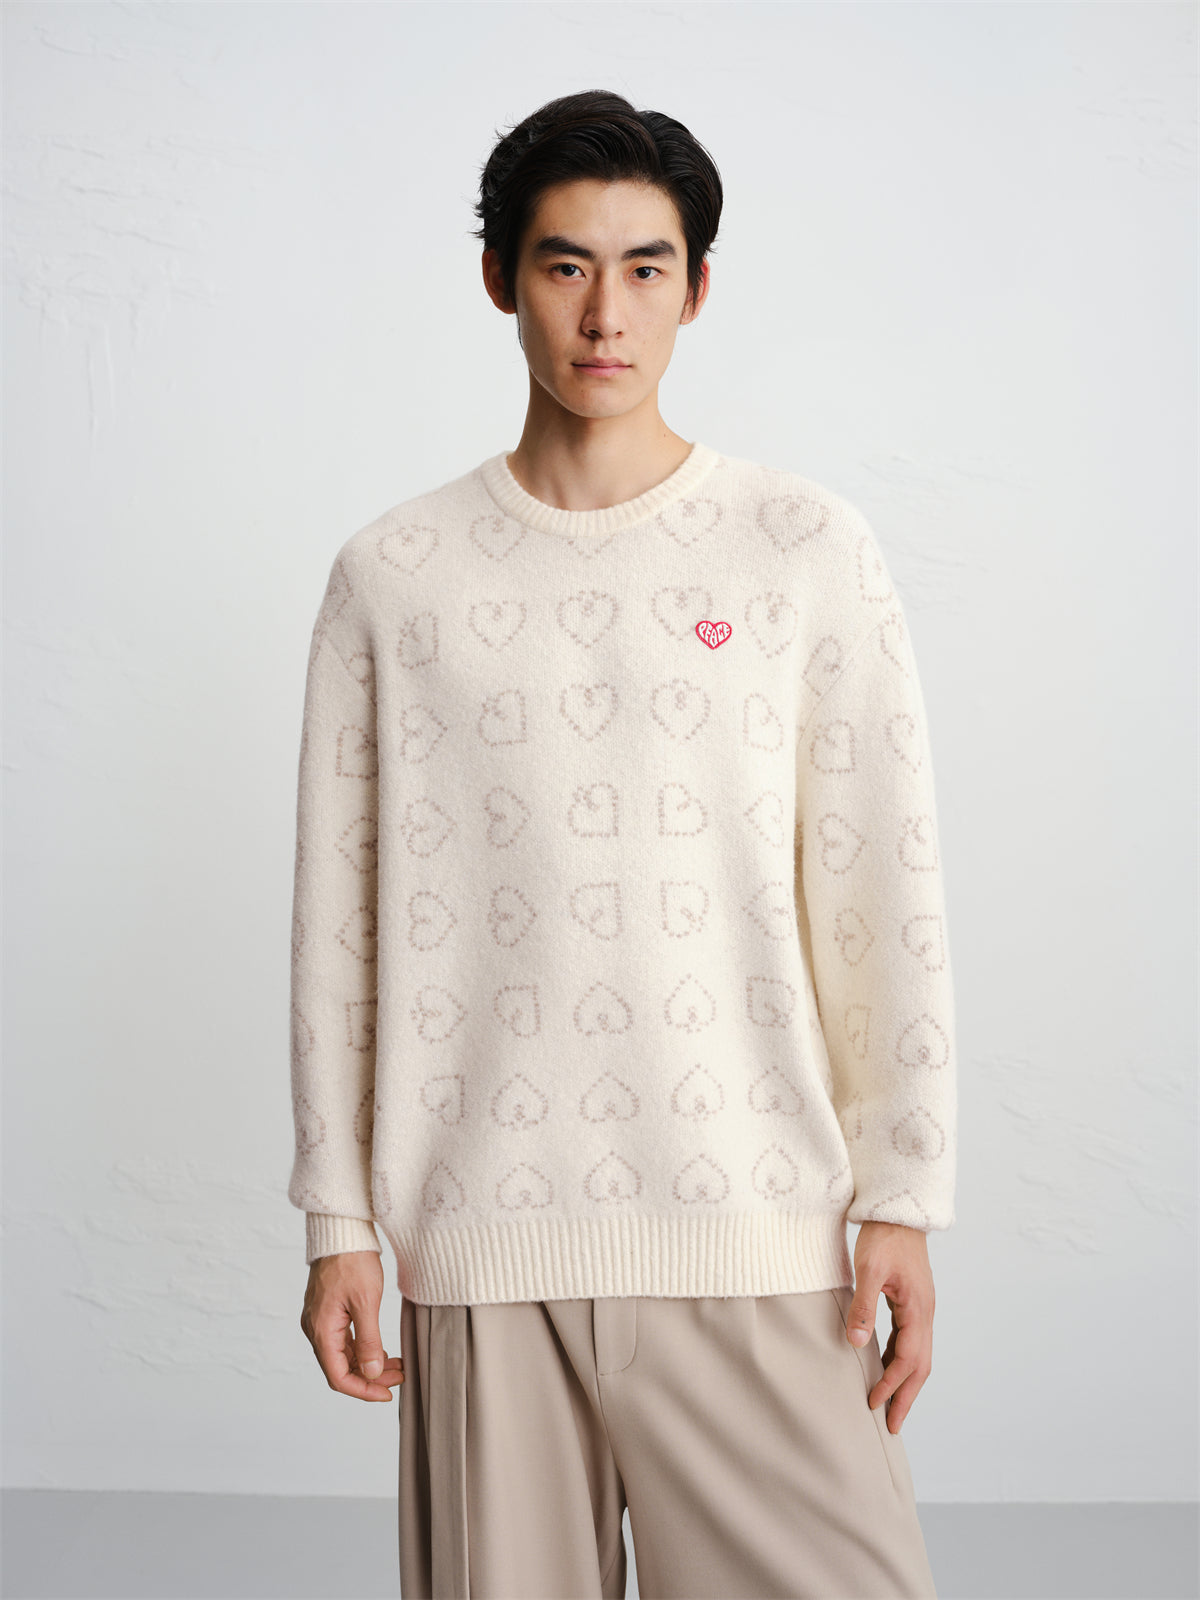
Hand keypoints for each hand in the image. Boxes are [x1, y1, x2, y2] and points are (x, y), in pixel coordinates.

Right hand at [300, 1250, 405, 1401]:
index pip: (338, 1376)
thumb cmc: (353, 1261)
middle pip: (341, 1368)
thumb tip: (371, 1374)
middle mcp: (316, 1329)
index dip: (363, 1390)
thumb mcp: (366, 1302)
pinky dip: (362, 1349)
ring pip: (343, 1355)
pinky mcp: (328, 1312)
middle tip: (400, 1377)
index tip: (389, 1393)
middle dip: (370, 1378)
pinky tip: (381, 1351)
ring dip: (368, 1364)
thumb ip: (368, 1342)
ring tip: (397, 1365)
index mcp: (321, 1331)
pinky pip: (343, 1341)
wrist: (342, 1231)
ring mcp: (320, 1320)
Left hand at [845, 1221, 933, 1433]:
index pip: (907, 1360)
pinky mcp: (914, 1302)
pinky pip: (911, 1340)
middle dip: (906, 1397)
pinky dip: (902, 1360)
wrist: (898, 1209)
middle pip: (920, 1366)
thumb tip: (857, 1344)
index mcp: (918, 1310)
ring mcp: (922, 1308)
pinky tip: (886, 1366)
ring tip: (890, 1404)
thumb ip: (864, 1307)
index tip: (873, 1406)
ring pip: (918, 1355)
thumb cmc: (883, 1236)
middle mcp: (925, 1314)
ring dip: (905, 1381)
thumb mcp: (869, 1269)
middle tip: (892, 1426)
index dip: (891, 1385)